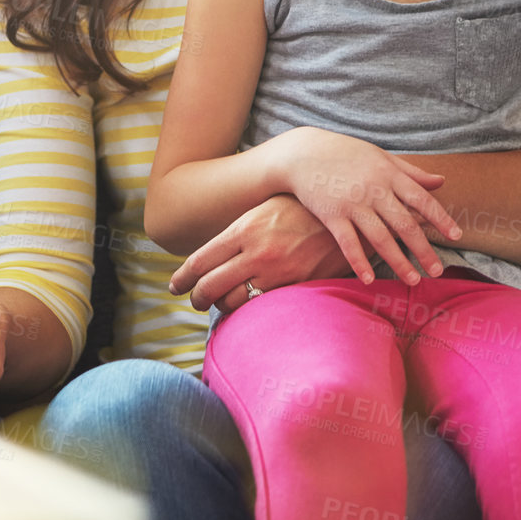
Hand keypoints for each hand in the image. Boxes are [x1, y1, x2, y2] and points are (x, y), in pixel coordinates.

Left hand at [169, 194, 358, 311]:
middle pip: (210, 287)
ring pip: (234, 302)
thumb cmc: (301, 209)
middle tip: (196, 299)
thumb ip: (238, 233)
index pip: (200, 261)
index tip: (175, 286)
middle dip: (197, 298)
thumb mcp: (264, 210)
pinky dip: (250, 309)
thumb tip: (211, 256)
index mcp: (244, 229)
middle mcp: (256, 253)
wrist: (345, 215)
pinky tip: (249, 303)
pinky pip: (262, 307)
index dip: (182, 279)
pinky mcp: (295, 286)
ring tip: (223, 303)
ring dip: (223, 306)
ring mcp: (276, 272)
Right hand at [275, 127, 459, 282]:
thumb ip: (411, 172)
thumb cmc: (347, 154)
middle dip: (423, 250)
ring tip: (413, 281)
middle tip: (438, 271)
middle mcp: (374, 190)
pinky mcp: (331, 215)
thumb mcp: (381, 157)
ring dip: (398, 262)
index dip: (440, 218)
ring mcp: (352, 203)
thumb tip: (441, 181)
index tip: (456, 236)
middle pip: (404, 224)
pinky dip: (359, 262)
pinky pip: (348, 243)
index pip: (422, 199)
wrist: (303, 152)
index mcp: (389, 174)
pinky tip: (369, 280)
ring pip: (380, 238)